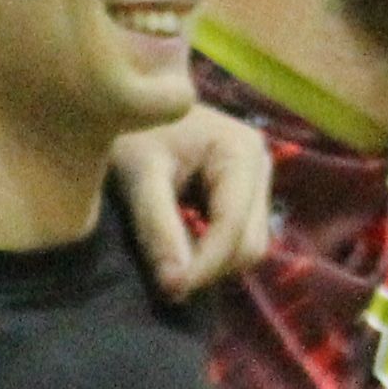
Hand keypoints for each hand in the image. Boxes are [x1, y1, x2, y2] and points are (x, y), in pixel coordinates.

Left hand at [106, 106, 273, 297]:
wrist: (127, 98)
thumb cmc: (130, 128)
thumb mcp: (139, 174)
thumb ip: (158, 226)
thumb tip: (176, 285)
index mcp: (241, 152)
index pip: (234, 227)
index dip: (205, 266)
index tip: (170, 290)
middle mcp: (260, 164)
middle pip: (250, 244)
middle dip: (210, 268)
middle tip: (165, 280)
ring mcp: (257, 179)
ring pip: (248, 247)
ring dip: (210, 264)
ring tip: (169, 263)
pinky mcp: (244, 193)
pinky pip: (238, 239)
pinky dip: (210, 252)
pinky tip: (179, 248)